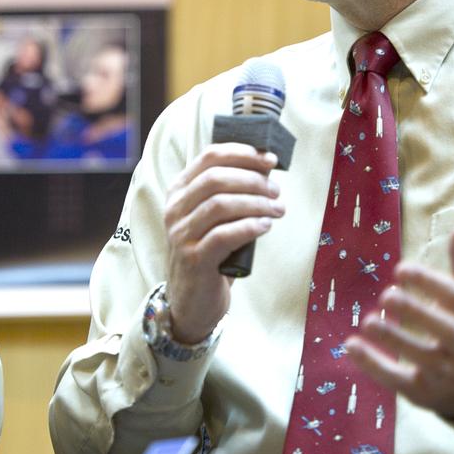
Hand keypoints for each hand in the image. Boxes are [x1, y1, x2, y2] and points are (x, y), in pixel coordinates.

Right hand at [163, 143, 283, 343]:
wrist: (191, 300)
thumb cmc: (210, 252)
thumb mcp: (213, 218)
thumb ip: (229, 193)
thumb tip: (266, 169)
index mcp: (179, 191)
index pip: (209, 157)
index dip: (243, 154)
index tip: (270, 160)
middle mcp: (174, 209)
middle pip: (216, 178)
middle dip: (253, 180)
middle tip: (276, 190)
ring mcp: (181, 234)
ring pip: (220, 204)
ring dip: (256, 203)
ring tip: (278, 209)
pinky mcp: (193, 259)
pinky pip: (224, 235)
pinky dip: (250, 226)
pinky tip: (266, 226)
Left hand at [345, 226, 453, 420]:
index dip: (431, 283)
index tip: (401, 269)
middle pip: (447, 331)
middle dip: (418, 312)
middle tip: (387, 295)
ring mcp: (445, 374)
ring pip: (423, 359)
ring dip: (394, 340)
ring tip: (367, 320)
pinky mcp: (422, 392)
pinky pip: (398, 381)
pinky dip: (373, 365)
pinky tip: (350, 345)